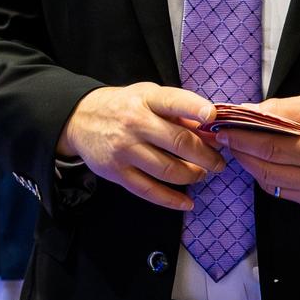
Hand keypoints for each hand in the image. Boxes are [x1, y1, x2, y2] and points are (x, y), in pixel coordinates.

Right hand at [56, 84, 225, 210]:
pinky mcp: (116, 172)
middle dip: (206, 155)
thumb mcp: (147, 96)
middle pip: (178, 142)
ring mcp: (124, 149)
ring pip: (169, 170)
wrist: (80, 119)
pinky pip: (149, 191)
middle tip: (218, 162)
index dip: (196, 108)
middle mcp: (134, 123)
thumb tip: (210, 129)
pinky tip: (187, 203)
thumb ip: (177, 110)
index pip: (173, 101)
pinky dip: (172, 200)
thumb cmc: (123, 106)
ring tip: (201, 174)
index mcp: (145, 99)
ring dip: (193, 176)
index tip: (214, 116)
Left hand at [216, 93, 299, 210]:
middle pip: (264, 168)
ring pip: (268, 183)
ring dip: (248, 164)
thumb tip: (245, 111)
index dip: (241, 139)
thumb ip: (280, 108)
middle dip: (239, 151)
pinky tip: (258, 159)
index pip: (269, 147)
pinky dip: (264, 175)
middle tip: (223, 136)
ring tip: (237, 146)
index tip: (221, 130)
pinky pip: (278, 190)